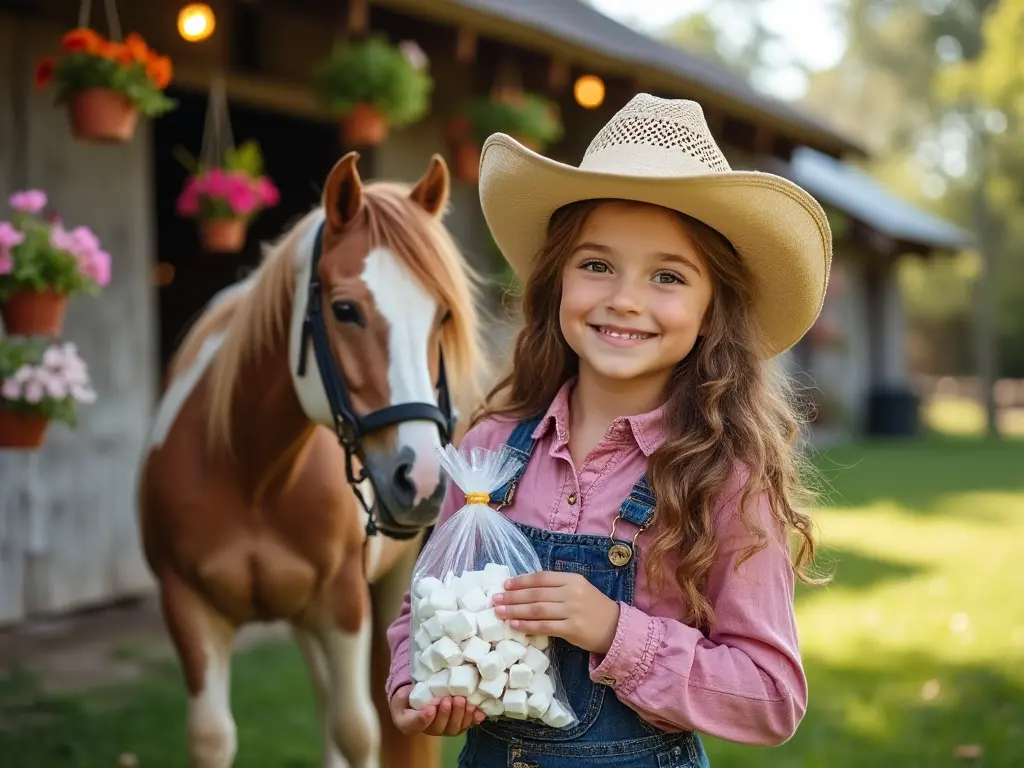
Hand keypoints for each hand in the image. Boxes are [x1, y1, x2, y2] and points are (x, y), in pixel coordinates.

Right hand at [389, 684, 484, 735]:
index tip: (430, 709)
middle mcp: (429, 729)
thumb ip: (407, 695)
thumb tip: (420, 690)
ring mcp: (445, 728)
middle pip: (438, 728)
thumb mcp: (402, 694)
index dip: (423, 719)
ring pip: (454, 728)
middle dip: (445, 714)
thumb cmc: (410, 695)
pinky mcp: (459, 724)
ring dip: (460, 715)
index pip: (415, 725)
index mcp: (410, 722)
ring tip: (462, 701)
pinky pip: (467, 725)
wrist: (422, 694)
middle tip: (448, 700)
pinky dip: (474, 718)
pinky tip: (479, 712)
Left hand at [492, 571, 620, 654]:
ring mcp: (572, 611)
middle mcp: (571, 592)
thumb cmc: (593, 608)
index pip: (541, 577)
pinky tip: (514, 625)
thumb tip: (526, 589)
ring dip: (515, 610)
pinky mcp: (572, 628)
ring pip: (537, 609)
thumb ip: (557, 587)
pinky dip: (527, 625)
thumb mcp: (579, 589)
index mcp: (572, 579)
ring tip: (499, 612)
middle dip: (512, 596)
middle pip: (536, 593)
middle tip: (495, 599)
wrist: (616, 628)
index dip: (521, 581)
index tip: (505, 584)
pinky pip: (544, 626)